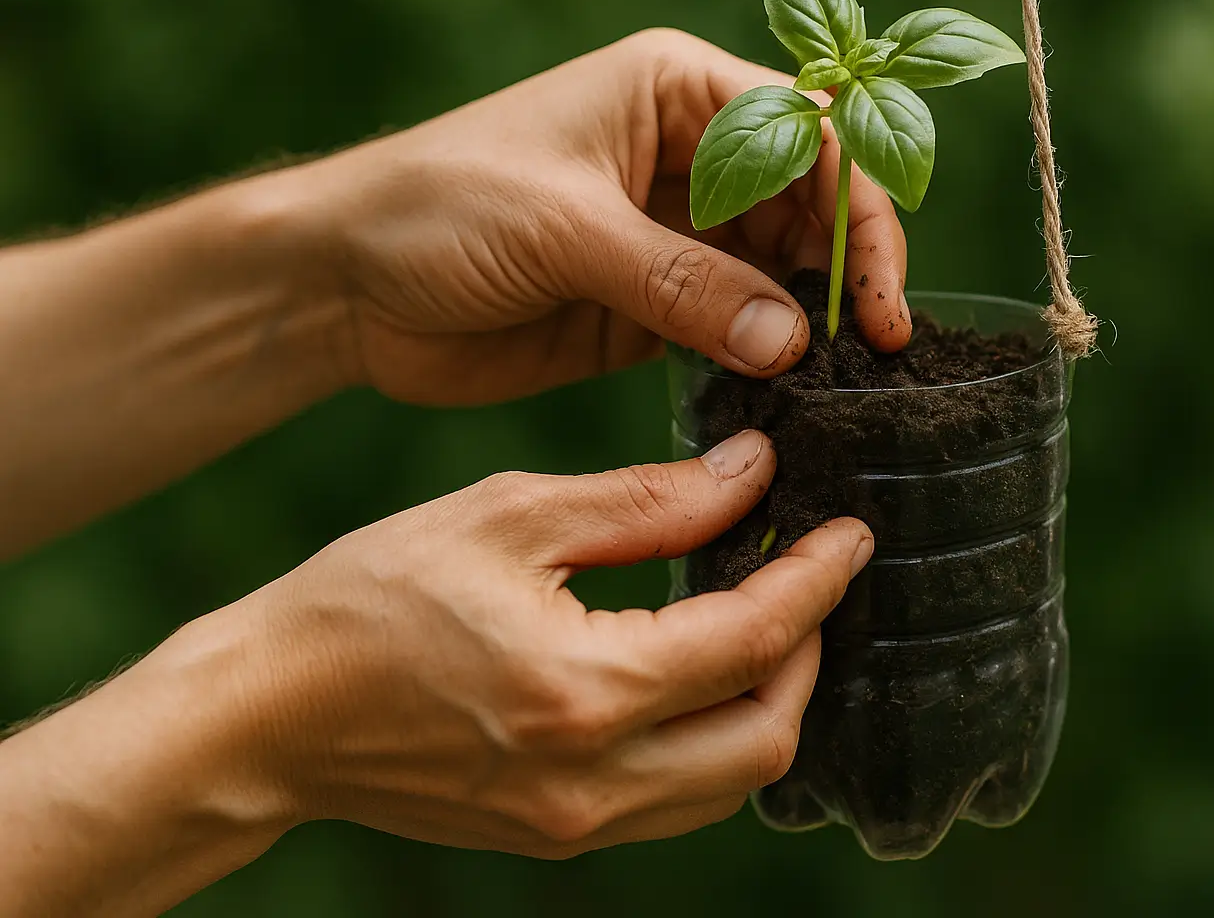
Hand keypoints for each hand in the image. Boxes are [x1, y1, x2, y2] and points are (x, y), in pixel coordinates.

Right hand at [248, 429, 871, 852]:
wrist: (267, 714)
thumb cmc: (369, 599)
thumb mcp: (510, 517)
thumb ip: (647, 500)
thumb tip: (751, 474)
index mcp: (585, 689)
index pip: (755, 640)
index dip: (818, 580)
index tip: (851, 533)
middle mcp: (593, 778)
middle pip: (768, 736)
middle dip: (810, 653)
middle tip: (804, 578)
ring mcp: (575, 822)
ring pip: (731, 783)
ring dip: (768, 702)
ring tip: (759, 620)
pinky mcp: (556, 834)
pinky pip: (677, 802)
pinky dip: (712, 740)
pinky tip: (695, 675)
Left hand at [293, 27, 910, 404]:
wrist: (344, 282)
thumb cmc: (438, 208)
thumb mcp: (564, 229)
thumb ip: (682, 282)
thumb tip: (792, 340)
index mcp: (677, 93)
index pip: (810, 137)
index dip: (859, 213)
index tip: (877, 300)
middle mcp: (691, 158)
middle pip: (812, 209)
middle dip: (847, 275)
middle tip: (874, 357)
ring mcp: (675, 238)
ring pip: (782, 275)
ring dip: (811, 326)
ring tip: (840, 386)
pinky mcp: (654, 309)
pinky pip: (735, 331)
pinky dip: (765, 362)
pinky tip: (787, 397)